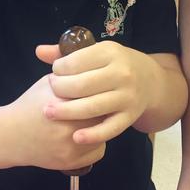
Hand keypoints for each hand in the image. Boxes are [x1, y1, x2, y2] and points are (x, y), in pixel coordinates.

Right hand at [9, 74, 104, 169]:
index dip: (101, 92)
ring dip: (101, 128)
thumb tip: (96, 68)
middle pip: (102, 116)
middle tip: (103, 105)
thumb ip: (71, 76)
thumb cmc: (30, 105)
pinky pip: (98, 151)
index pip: (96, 95)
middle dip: (103, 110)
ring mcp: (70, 146)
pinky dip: (95, 145)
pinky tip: (86, 136)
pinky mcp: (71, 161)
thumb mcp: (47, 83)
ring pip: (104, 135)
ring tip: (93, 121)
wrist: (11, 135)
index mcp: (63, 103)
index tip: (102, 90)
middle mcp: (68, 126)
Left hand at [36, 41, 159, 144]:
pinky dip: (93, 134)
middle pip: (81, 85)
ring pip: (92, 107)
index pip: (76, 62)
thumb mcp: (95, 53)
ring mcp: (127, 96)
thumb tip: (39, 51)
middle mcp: (121, 74)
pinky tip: (76, 137)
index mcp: (110, 53)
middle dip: (59, 90)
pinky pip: (110, 128)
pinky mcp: (130, 116)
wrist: (150, 81)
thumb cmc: (113, 65)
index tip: (53, 74)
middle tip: (49, 94)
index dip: (59, 69)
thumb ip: (66, 53)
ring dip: (67, 112)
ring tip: (48, 113)